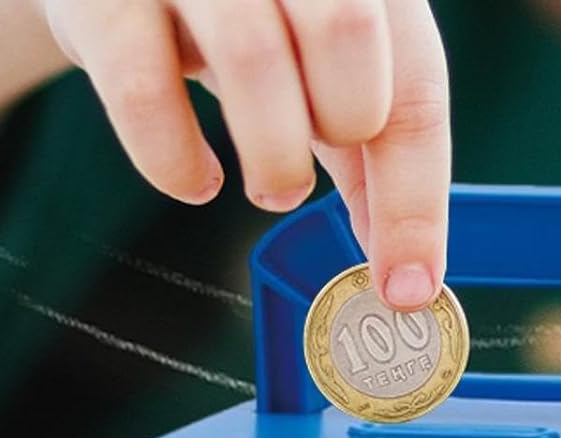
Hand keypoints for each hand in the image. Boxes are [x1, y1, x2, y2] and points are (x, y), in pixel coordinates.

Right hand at [38, 0, 448, 307]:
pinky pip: (143, 93)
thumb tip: (406, 268)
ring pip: (252, 58)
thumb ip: (371, 150)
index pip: (415, 81)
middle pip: (348, 34)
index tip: (407, 288)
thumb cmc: (239, 23)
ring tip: (270, 184)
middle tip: (318, 169)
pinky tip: (194, 178)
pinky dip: (176, 162)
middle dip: (344, 128)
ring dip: (273, 157)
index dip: (416, 200)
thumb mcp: (320, 70)